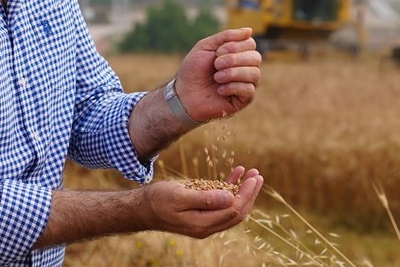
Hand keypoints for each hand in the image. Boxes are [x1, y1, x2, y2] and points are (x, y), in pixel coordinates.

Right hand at [144, 166, 263, 238]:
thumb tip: (229, 198)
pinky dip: (230, 189)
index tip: (253, 178)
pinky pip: (221, 203)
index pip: (233, 211)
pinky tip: (236, 174)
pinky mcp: (201, 213)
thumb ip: (204, 199)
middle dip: (249, 194)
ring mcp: (205, 221)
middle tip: (257, 175)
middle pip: (237, 212)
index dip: (246, 195)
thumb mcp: (179, 196)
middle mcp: (206, 226)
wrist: (142, 208)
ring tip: (252, 174)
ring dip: (243, 191)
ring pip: (231, 208)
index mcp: (202, 224)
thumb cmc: (157, 200)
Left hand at [175, 28, 260, 121]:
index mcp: (237, 54)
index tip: (218, 52)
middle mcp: (245, 68)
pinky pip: (249, 90)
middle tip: (216, 64)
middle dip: (234, 59)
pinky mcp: (243, 100)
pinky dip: (233, 87)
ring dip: (233, 73)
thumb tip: (250, 30)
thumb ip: (227, 36)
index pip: (250, 44)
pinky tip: (220, 90)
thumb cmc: (194, 69)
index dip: (236, 46)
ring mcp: (245, 84)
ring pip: (255, 74)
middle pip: (256, 58)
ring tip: (216, 77)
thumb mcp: (206, 46)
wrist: (183, 93)